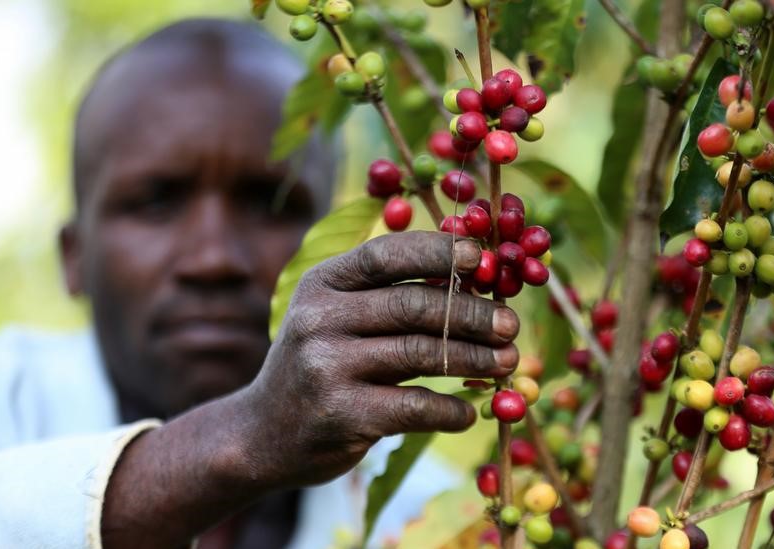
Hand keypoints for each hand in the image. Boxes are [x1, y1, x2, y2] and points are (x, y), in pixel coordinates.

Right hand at [244, 231, 519, 485]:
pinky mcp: (341, 414)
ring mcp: (327, 366)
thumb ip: (391, 296)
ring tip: (508, 361)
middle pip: (413, 305)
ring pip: (420, 353)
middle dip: (472, 313)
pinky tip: (470, 410)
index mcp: (323, 282)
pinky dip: (451, 409)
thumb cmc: (321, 364)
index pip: (387, 255)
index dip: (439, 252)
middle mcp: (319, 318)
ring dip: (474, 358)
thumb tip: (475, 276)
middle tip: (510, 324)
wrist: (263, 434)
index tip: (482, 258)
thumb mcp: (338, 317)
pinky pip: (414, 406)